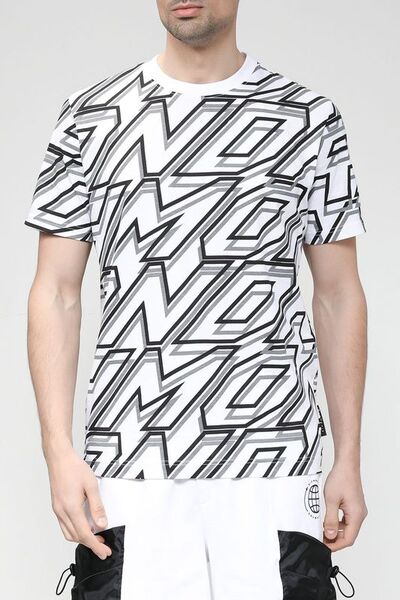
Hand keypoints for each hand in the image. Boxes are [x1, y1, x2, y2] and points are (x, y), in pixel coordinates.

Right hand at [46, 443, 111, 558]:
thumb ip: (97, 506)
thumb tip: (102, 524)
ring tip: (96, 537)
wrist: (59, 458)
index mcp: (71, 508)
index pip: (84, 535)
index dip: (96, 546)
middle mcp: (62, 512)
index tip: (105, 552)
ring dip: (82, 538)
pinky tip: (85, 526)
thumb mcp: (92, 485)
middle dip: (90, 544)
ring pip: (69, 533)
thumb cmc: (75, 468)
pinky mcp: (57, 506)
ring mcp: (57, 510)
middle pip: (76, 537)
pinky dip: (75, 530)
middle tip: (104, 546)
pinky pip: (65, 525)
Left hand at [323, 462, 367, 550]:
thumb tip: (329, 535)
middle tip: (321, 539)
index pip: (348, 539)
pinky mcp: (354, 506)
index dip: (336, 545)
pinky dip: (338, 523)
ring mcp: (358, 510)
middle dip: (335, 539)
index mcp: (356, 515)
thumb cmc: (341, 478)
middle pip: (349, 535)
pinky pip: (347, 520)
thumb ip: (330, 520)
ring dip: (335, 531)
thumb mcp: (331, 501)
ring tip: (322, 531)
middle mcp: (360, 514)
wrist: (346, 465)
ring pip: (347, 528)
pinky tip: (328, 521)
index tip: (324, 546)